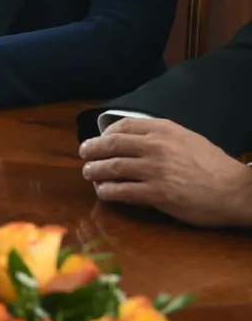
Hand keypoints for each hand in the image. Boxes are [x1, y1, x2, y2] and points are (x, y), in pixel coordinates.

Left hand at [79, 118, 251, 227]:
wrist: (236, 191)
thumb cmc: (214, 166)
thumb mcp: (188, 139)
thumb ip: (162, 136)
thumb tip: (136, 139)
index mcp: (165, 130)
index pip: (124, 126)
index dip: (105, 133)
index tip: (100, 139)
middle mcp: (157, 147)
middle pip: (111, 145)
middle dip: (92, 149)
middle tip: (84, 154)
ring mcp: (156, 171)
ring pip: (112, 168)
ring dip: (94, 170)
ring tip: (88, 172)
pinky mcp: (157, 194)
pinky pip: (122, 191)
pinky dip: (107, 191)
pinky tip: (103, 191)